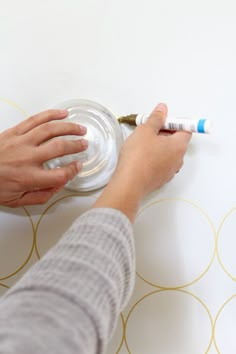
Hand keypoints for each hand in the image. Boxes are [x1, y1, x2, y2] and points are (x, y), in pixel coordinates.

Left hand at [0, 109, 87, 206]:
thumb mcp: (17, 201)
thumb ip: (41, 196)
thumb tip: (57, 187)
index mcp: (28, 177)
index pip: (60, 175)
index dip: (73, 170)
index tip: (78, 166)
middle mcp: (27, 158)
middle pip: (59, 148)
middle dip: (76, 146)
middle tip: (84, 145)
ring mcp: (21, 142)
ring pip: (50, 130)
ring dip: (69, 128)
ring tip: (80, 128)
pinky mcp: (14, 131)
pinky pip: (35, 120)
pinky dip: (50, 115)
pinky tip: (62, 114)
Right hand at [94, 103, 190, 221]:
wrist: (129, 183)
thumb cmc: (138, 156)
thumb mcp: (145, 130)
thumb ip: (156, 118)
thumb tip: (163, 109)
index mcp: (179, 146)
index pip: (186, 129)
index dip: (175, 122)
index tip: (162, 120)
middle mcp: (178, 159)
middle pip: (177, 141)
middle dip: (164, 133)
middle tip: (149, 130)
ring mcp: (170, 171)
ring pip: (168, 153)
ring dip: (159, 146)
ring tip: (143, 143)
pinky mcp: (161, 179)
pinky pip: (161, 164)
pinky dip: (154, 158)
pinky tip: (141, 156)